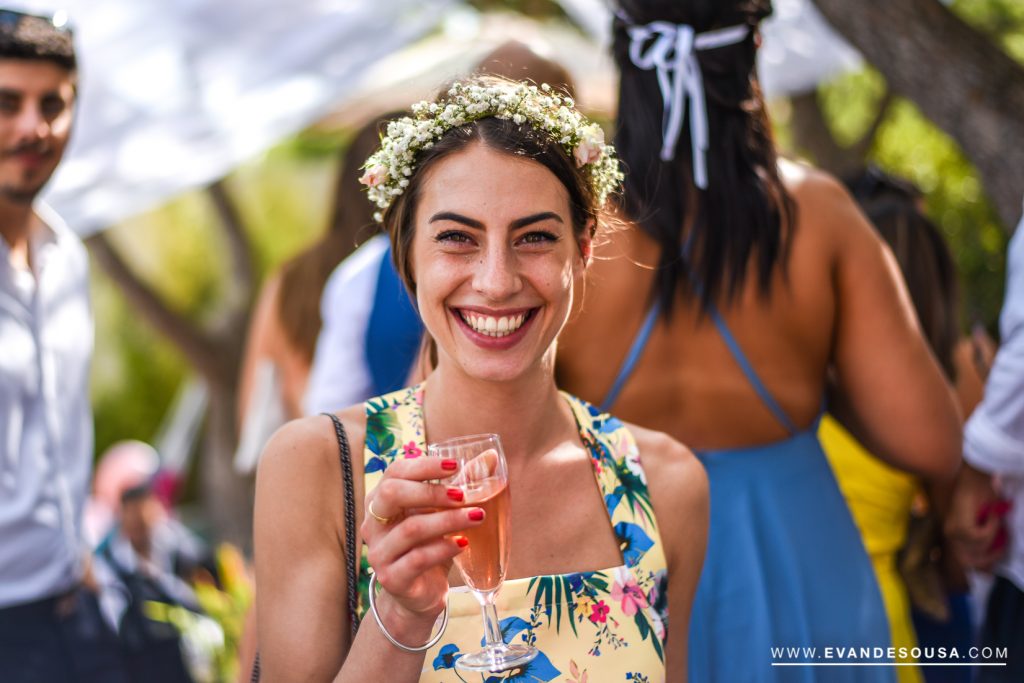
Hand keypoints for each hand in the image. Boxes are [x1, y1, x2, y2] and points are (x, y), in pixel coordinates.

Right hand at [362, 457, 483, 623]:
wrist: (420, 593)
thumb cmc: (429, 545)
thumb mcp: (442, 513)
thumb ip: (461, 485)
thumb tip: (491, 457)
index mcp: (381, 500)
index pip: (395, 472)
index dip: (424, 465)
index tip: (455, 465)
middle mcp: (374, 524)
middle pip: (392, 493)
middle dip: (432, 491)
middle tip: (463, 495)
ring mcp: (379, 552)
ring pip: (410, 529)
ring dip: (447, 520)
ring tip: (477, 516)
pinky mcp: (392, 578)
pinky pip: (417, 559)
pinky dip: (444, 549)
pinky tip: (463, 543)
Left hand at [945, 463, 1008, 570]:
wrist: (975, 478)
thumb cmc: (984, 497)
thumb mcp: (988, 523)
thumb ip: (989, 539)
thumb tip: (994, 561)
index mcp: (954, 535)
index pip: (965, 562)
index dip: (982, 565)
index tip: (996, 562)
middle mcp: (950, 535)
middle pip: (969, 562)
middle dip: (989, 558)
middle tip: (1002, 548)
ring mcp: (953, 532)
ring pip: (979, 548)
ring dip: (993, 536)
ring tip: (994, 519)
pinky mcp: (960, 527)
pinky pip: (981, 537)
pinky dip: (991, 528)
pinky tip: (991, 514)